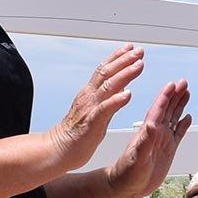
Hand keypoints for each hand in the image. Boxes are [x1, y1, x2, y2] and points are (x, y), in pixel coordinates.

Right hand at [48, 44, 143, 172]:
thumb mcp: (93, 110)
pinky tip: (127, 94)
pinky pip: (105, 109)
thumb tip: (121, 87)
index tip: (131, 48)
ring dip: (125, 74)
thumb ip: (105, 98)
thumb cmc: (76, 134)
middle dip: (124, 60)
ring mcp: (90, 108)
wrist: (58, 149)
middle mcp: (89, 97)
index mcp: (90, 93)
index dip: (117, 57)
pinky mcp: (92, 123)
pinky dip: (116, 101)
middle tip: (139, 51)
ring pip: (108, 86)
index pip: (104, 70)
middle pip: (107, 73)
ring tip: (138, 65)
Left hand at [107, 78, 191, 197]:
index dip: (165, 96)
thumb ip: (145, 141)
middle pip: (167, 109)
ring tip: (186, 92)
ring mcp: (162, 141)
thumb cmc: (127, 173)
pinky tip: (188, 117)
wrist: (126, 187)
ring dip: (179, 105)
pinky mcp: (167, 150)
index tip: (172, 84)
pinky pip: (177, 134)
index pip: (158, 109)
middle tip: (184, 82)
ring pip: (173, 118)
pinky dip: (183, 124)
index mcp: (148, 132)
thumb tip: (152, 124)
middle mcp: (156, 133)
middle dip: (175, 95)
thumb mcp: (136, 157)